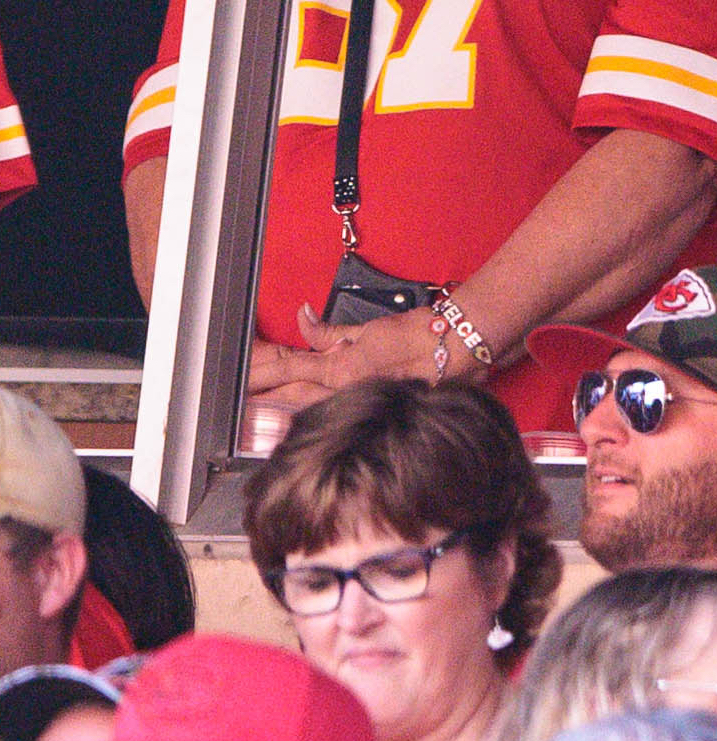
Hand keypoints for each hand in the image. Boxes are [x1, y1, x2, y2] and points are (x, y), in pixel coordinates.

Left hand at [247, 303, 457, 396]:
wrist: (462, 348)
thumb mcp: (371, 326)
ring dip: (273, 409)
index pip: (288, 366)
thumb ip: (332, 331)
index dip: (259, 369)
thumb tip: (306, 320)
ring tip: (247, 411)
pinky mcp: (373, 409)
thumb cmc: (426, 334)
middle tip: (230, 399)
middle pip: (287, 395)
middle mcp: (345, 390)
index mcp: (343, 367)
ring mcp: (357, 403)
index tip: (239, 372)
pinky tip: (289, 420)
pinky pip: (329, 414)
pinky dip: (305, 415)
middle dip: (256, 395)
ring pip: (304, 410)